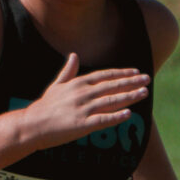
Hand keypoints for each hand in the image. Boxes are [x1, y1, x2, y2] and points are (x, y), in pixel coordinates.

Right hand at [21, 53, 148, 146]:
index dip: (121, 73)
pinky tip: (129, 114)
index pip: (104, 75)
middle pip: (111, 86)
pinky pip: (102, 120)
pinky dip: (116, 117)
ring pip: (111, 101)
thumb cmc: (44, 106)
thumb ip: (68, 71)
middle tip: (147, 79)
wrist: (31, 125)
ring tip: (144, 93)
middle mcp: (82, 94)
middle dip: (131, 82)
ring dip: (129, 96)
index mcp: (77, 83)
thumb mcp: (56, 85)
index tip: (136, 72)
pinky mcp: (81, 125)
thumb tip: (73, 55)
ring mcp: (82, 109)